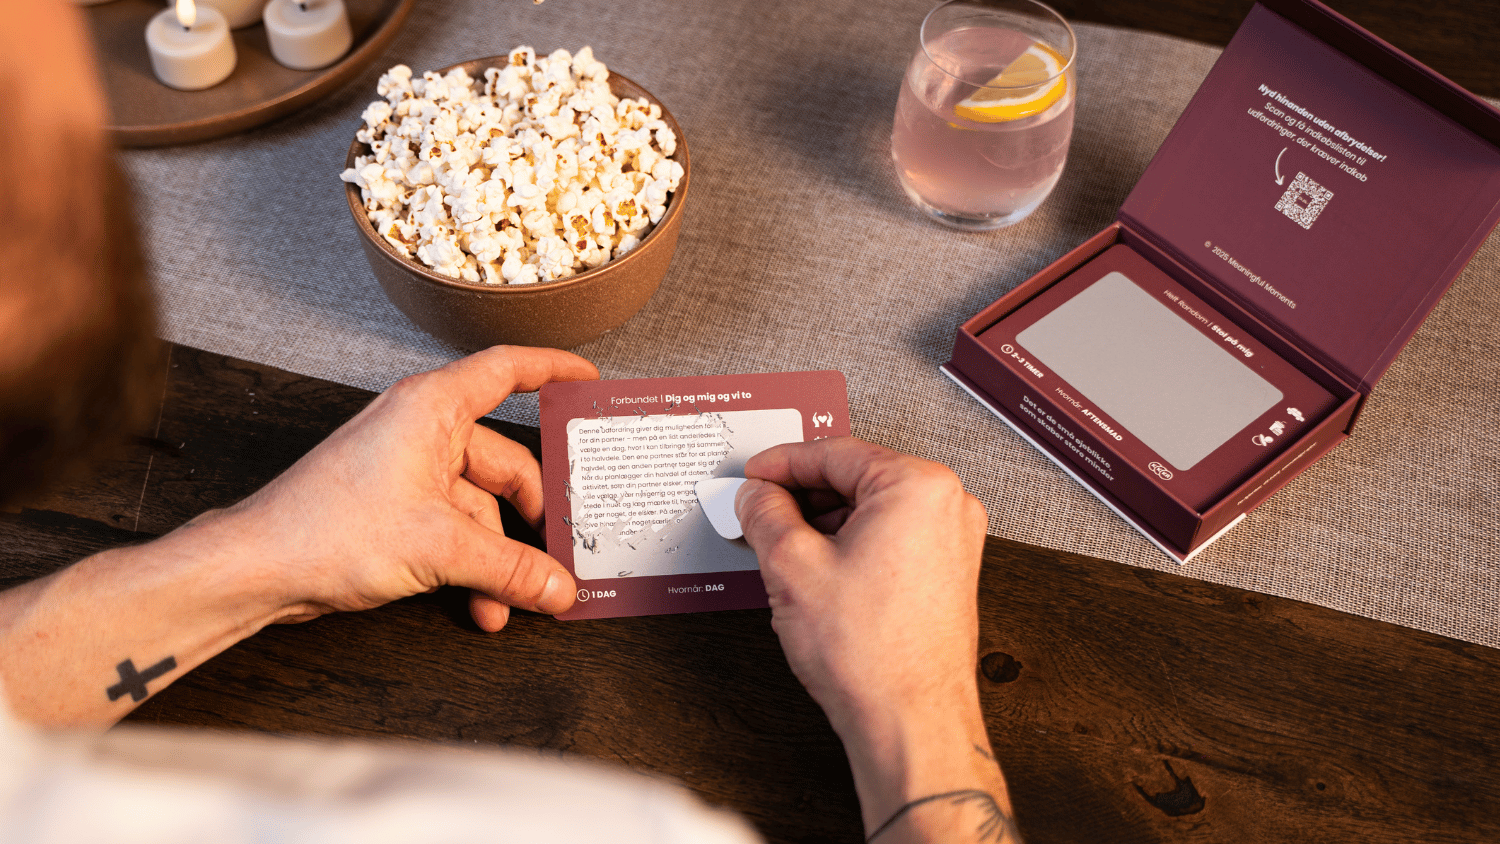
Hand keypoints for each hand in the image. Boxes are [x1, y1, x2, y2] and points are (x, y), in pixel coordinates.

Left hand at [225, 345, 596, 630]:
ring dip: (498, 558)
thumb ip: (511, 568)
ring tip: (514, 598)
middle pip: (505, 463)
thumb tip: (559, 585)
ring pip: (480, 508)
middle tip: (560, 550)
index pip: (506, 370)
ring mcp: (408, 471)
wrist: (260, 567)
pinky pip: (455, 530)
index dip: (552, 370)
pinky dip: (471, 566)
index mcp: (432, 408)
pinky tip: (483, 601)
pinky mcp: (397, 508)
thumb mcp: (439, 547)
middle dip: (531, 518)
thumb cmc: (325, 528)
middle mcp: (422, 431)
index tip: (587, 382)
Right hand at [735, 438, 1015, 841]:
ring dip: (824, 524)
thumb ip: (766, 515)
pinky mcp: (946, 574)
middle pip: (856, 478)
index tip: (754, 475)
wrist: (910, 722)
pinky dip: (849, 546)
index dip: (782, 463)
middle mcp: (947, 507)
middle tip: (759, 510)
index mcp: (918, 487)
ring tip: (781, 546)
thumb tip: (757, 497)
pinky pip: (889, 539)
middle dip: (802, 496)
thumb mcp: (792, 566)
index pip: (835, 452)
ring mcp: (953, 542)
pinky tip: (815, 569)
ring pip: (871, 511)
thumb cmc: (872, 655)